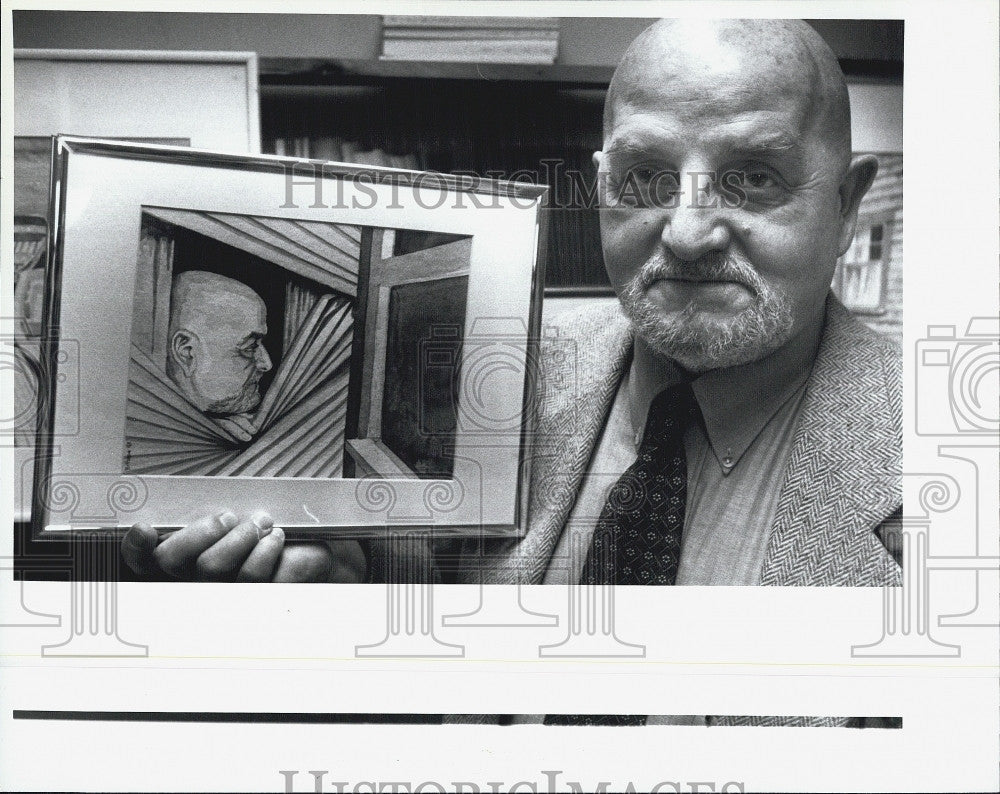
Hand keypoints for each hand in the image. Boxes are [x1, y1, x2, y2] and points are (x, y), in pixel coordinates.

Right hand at [121, 511, 366, 582]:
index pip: (142, 563)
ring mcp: (223, 600)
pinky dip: (267, 550)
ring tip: (262, 523)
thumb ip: (209, 519)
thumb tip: (173, 520)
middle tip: (227, 517)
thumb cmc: (268, 535)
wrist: (315, 554)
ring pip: (213, 568)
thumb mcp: (241, 519)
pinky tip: (277, 538)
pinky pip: (253, 579)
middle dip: (200, 531)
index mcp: (181, 565)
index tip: (144, 528)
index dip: (135, 550)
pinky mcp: (258, 607)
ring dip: (240, 536)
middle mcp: (194, 587)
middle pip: (170, 562)